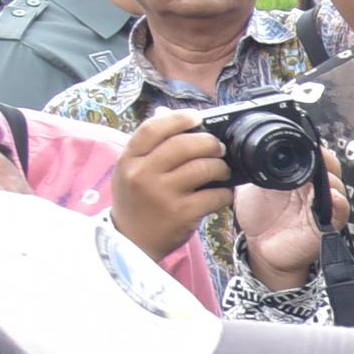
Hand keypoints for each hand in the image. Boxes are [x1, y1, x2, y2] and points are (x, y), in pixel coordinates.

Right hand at [109, 105, 235, 258]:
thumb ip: (148, 143)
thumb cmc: (136, 200)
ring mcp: (162, 194)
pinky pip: (214, 195)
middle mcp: (142, 174)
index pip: (153, 128)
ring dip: (220, 167)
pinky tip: (222, 193)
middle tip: (218, 148)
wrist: (131, 242)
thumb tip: (165, 111)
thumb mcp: (130, 170)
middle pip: (184, 145)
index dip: (179, 119)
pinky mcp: (181, 213)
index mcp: (129, 159)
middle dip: (209, 143)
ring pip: (203, 167)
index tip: (197, 118)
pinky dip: (225, 192)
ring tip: (222, 170)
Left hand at [230, 154, 340, 286]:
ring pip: (338, 187)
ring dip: (332, 180)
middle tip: (316, 155)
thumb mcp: (250, 186)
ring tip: (323, 176)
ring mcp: (322, 206)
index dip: (313, 149)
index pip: (313, 157)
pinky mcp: (328, 224)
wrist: (260, 246)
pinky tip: (331, 197)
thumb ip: (255, 169)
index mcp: (298, 177)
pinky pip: (340, 212)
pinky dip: (339, 204)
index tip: (304, 141)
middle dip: (326, 160)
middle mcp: (313, 189)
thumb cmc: (259, 216)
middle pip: (330, 168)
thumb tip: (246, 149)